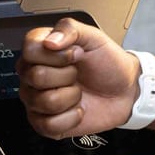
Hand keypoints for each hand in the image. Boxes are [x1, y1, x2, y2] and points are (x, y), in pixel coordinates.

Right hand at [19, 18, 139, 137]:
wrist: (125, 90)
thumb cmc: (108, 63)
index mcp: (41, 50)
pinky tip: (77, 109)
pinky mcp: (44, 123)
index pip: (29, 49)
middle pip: (35, 76)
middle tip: (77, 74)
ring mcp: (36, 100)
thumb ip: (69, 29)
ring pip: (43, 101)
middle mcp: (33, 74)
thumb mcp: (93, 37)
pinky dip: (70, 118)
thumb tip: (50, 41)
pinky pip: (47, 124)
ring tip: (78, 91)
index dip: (56, 54)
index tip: (75, 54)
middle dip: (67, 76)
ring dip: (71, 97)